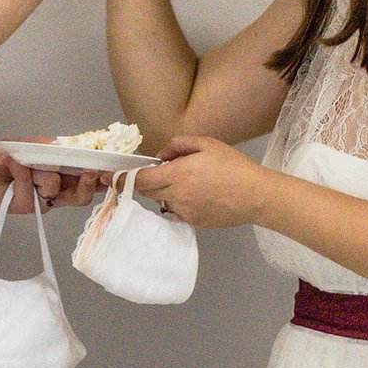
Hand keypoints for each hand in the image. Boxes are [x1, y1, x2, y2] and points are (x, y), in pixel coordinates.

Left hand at [0, 146, 100, 216]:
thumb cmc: (0, 158)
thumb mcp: (27, 144)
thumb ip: (47, 145)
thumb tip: (65, 144)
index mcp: (60, 174)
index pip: (85, 178)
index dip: (100, 175)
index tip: (112, 167)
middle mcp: (54, 190)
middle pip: (81, 195)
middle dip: (89, 184)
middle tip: (91, 173)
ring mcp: (41, 200)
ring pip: (56, 189)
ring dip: (43, 173)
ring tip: (26, 163)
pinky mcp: (27, 206)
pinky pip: (32, 190)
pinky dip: (22, 174)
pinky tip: (12, 165)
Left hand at [134, 134, 267, 227]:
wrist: (256, 195)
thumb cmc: (234, 167)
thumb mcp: (207, 144)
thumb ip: (178, 145)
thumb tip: (160, 156)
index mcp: (178, 175)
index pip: (140, 179)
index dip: (123, 179)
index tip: (111, 178)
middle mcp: (177, 196)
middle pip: (147, 191)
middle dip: (148, 181)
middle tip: (164, 171)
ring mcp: (184, 211)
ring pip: (161, 202)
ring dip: (164, 191)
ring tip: (188, 181)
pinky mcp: (193, 222)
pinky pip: (175, 212)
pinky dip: (177, 202)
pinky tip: (197, 194)